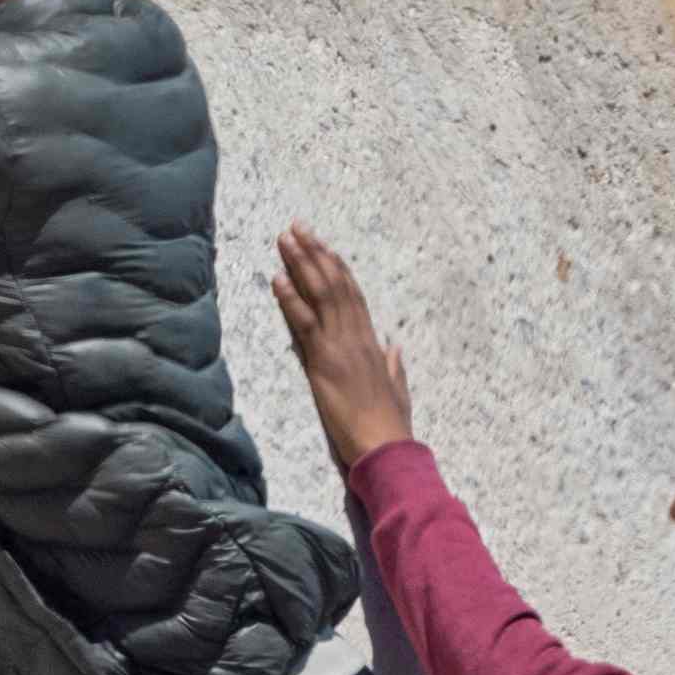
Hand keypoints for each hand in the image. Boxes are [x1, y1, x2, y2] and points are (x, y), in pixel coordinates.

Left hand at [269, 229, 416, 475]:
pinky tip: (278, 278)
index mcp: (372, 343)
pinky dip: (291, 298)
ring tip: (285, 240)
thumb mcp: (396, 389)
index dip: (338, 267)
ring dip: (301, 264)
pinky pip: (306, 322)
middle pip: (335, 284)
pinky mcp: (324, 361)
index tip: (324, 246)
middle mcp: (357, 336)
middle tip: (298, 228)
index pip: (354, 295)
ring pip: (321, 294)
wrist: (384, 446)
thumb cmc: (389, 425)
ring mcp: (340, 345)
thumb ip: (394, 366)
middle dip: (315, 253)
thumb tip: (394, 346)